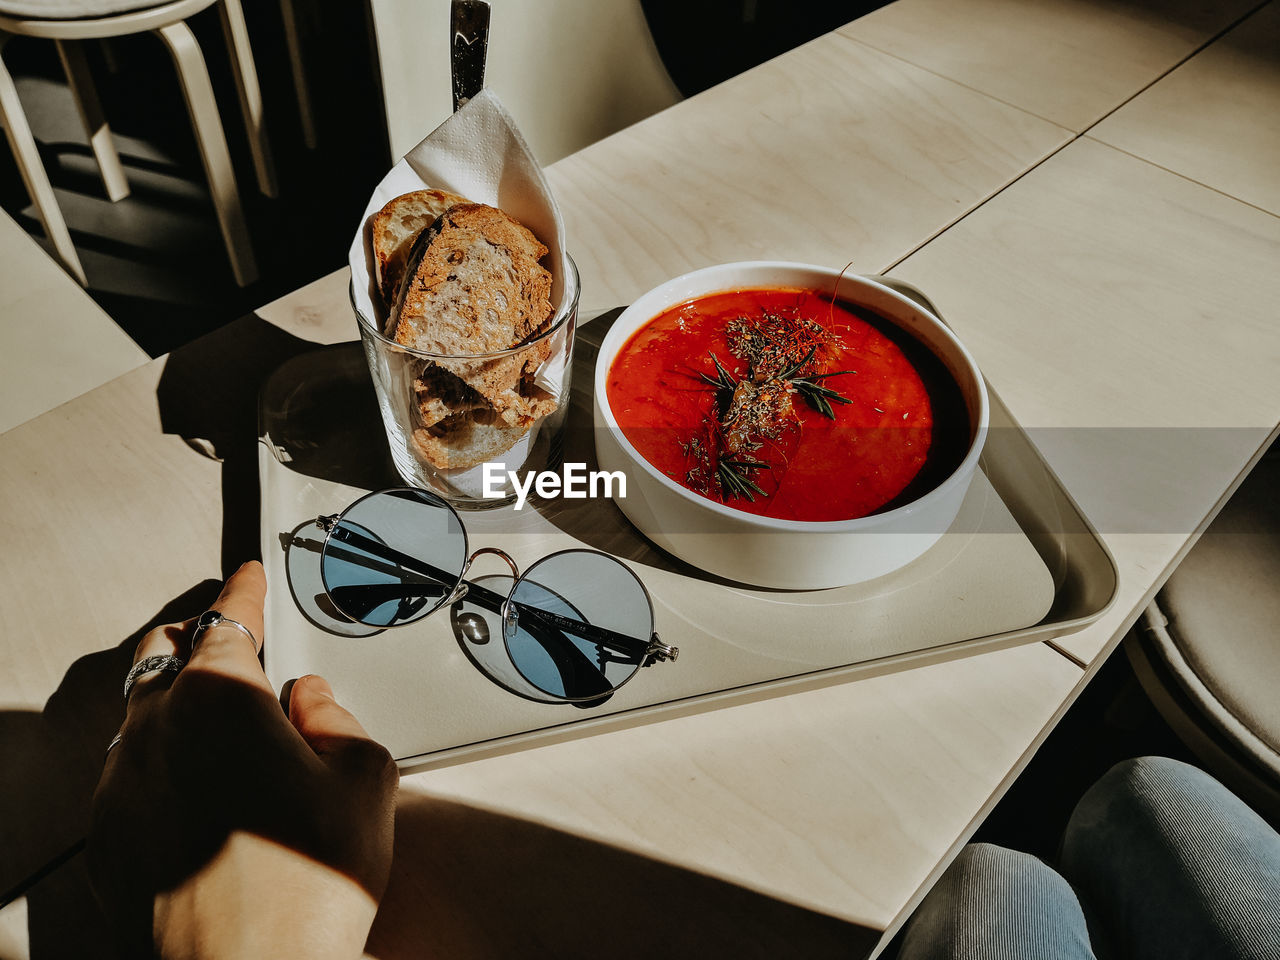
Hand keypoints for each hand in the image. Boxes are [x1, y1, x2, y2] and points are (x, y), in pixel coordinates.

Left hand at [88, 562, 397, 959]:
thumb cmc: (306, 882)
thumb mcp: (363, 778)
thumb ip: (337, 719)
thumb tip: (311, 703)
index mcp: (222, 697)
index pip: (228, 620)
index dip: (244, 592)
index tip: (248, 576)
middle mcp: (157, 729)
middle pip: (165, 654)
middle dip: (197, 636)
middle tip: (229, 636)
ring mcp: (123, 784)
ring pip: (143, 712)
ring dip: (178, 698)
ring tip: (224, 719)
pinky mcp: (109, 835)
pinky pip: (132, 771)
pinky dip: (164, 757)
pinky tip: (204, 786)